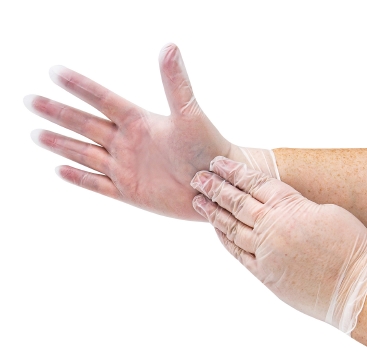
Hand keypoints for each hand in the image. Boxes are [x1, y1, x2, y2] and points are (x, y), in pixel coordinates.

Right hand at [24, 43, 277, 219]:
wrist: (216, 186)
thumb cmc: (208, 149)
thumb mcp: (190, 115)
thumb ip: (176, 85)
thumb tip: (169, 46)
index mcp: (139, 121)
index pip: (103, 99)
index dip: (80, 87)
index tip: (55, 72)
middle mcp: (128, 142)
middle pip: (86, 125)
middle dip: (59, 113)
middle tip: (31, 100)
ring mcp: (127, 167)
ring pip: (86, 154)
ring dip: (61, 144)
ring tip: (37, 134)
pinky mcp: (130, 192)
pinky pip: (99, 185)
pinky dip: (79, 178)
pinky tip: (60, 169)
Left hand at [191, 157, 366, 333]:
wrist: (358, 286)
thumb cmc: (351, 246)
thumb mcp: (327, 212)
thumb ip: (297, 208)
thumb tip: (280, 210)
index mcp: (290, 206)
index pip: (254, 183)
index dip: (233, 171)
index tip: (217, 163)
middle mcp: (272, 227)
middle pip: (237, 203)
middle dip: (215, 188)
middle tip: (197, 178)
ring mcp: (266, 252)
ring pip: (232, 228)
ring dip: (214, 213)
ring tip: (198, 201)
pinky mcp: (266, 275)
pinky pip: (239, 254)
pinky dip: (226, 241)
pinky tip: (217, 231)